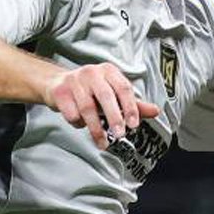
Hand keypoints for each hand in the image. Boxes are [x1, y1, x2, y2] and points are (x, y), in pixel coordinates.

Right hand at [43, 63, 161, 149]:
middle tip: (120, 135)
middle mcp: (92, 72)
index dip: (130, 107)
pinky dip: (77, 123)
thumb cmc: (91, 90)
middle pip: (106, 96)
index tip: (134, 125)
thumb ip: (133, 103)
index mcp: (109, 71)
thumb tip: (156, 111)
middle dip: (114, 118)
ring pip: (87, 108)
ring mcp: (74, 80)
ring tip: (102, 143)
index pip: (124, 88)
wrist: (58, 84)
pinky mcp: (59, 91)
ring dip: (96, 128)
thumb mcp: (112, 93)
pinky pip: (71, 113)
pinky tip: (80, 123)